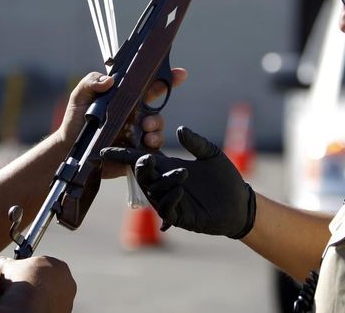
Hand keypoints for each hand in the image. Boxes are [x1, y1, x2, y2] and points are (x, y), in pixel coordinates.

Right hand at [0, 255, 75, 311]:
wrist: (27, 308)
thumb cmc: (23, 284)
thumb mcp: (10, 267)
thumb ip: (8, 262)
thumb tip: (3, 262)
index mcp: (59, 266)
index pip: (45, 266)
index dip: (32, 272)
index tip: (23, 277)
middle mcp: (68, 282)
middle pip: (51, 282)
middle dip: (38, 285)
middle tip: (24, 290)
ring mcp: (67, 299)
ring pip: (52, 297)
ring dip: (41, 298)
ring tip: (26, 301)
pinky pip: (51, 309)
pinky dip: (42, 309)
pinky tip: (31, 309)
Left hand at [57, 68, 187, 177]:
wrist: (69, 151)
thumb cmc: (76, 121)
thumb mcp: (80, 96)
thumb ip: (91, 82)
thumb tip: (110, 80)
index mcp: (125, 99)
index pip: (148, 86)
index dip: (166, 79)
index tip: (180, 74)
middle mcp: (134, 114)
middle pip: (157, 108)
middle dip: (160, 111)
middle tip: (147, 119)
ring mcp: (137, 132)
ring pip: (157, 127)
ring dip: (156, 128)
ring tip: (146, 131)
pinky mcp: (136, 150)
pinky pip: (152, 147)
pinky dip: (152, 145)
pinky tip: (144, 144)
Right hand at [100, 126, 255, 238]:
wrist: (240, 202)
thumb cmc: (224, 178)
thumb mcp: (210, 154)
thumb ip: (195, 142)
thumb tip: (179, 129)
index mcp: (168, 166)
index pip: (140, 160)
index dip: (123, 155)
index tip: (104, 150)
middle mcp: (164, 183)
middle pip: (142, 175)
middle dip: (141, 167)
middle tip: (148, 159)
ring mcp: (170, 200)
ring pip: (154, 191)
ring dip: (164, 181)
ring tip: (183, 173)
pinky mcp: (179, 216)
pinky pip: (166, 208)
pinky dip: (170, 198)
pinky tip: (182, 190)